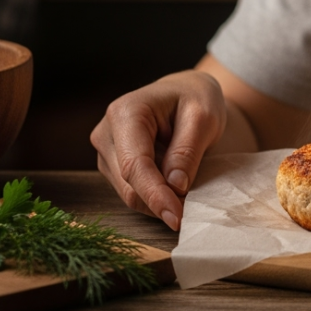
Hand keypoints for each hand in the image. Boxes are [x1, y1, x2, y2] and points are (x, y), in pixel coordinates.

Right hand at [90, 70, 226, 229]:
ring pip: (128, 193)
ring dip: (158, 201)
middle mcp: (106, 132)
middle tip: (193, 207)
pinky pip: (132, 192)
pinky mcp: (111, 165)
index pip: (134, 165)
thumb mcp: (204, 118)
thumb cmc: (196, 99)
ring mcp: (106, 150)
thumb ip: (187, 151)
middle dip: (160, 201)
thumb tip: (175, 186)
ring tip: (189, 192)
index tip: (177, 217)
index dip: (155, 195)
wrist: (186, 93)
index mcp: (125, 112)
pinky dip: (155, 198)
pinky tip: (175, 189)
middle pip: (128, 184)